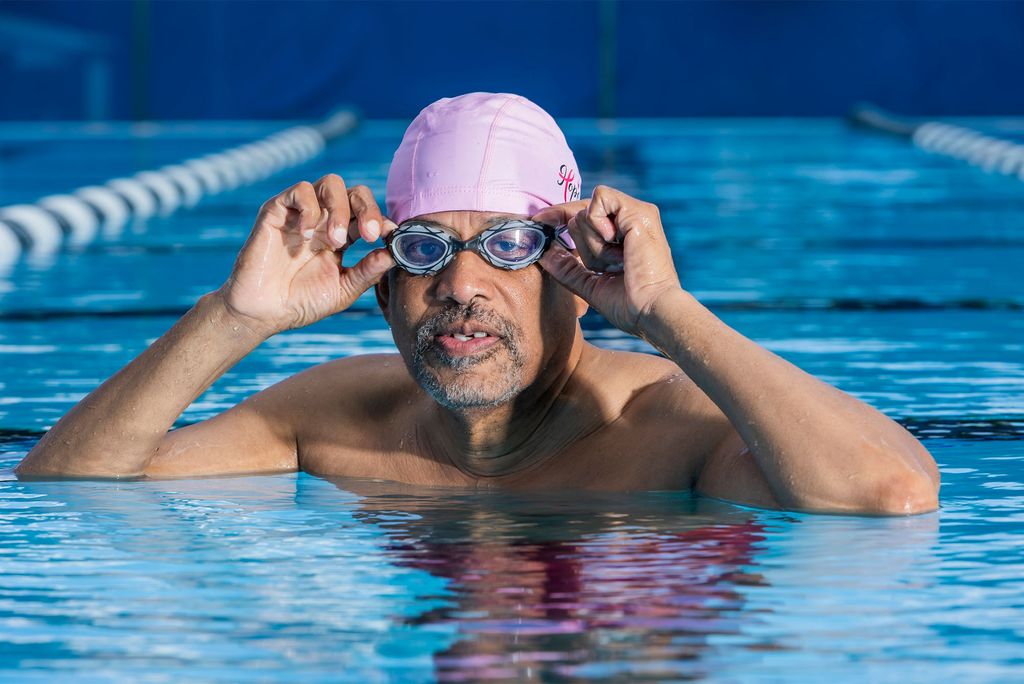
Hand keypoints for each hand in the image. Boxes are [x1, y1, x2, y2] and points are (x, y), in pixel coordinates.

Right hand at [216, 175, 395, 337]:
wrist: (262, 313)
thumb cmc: (301, 303)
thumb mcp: (343, 291)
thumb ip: (367, 272)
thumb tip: (393, 254)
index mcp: (343, 237)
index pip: (368, 215)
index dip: (382, 221)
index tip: (390, 237)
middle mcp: (324, 220)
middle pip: (355, 192)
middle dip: (368, 208)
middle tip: (370, 234)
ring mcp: (301, 213)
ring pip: (331, 183)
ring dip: (341, 209)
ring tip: (336, 240)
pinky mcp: (277, 211)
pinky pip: (300, 190)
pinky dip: (310, 209)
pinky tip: (308, 235)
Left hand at [533, 185, 681, 337]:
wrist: (652, 312)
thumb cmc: (629, 306)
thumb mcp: (591, 284)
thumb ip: (569, 268)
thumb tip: (544, 254)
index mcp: (623, 234)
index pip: (583, 214)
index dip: (559, 215)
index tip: (538, 221)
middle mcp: (630, 220)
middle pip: (580, 213)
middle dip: (583, 244)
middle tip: (608, 265)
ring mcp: (637, 213)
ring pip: (586, 210)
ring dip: (593, 243)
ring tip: (618, 260)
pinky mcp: (639, 212)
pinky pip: (599, 200)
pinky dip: (597, 225)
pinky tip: (614, 243)